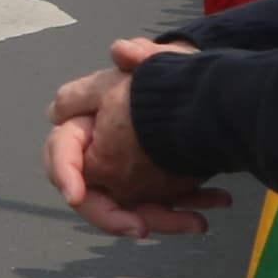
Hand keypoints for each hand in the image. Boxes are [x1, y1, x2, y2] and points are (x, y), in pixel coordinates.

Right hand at [44, 39, 228, 235]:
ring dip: (163, 217)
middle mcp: (99, 155)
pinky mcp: (154, 186)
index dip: (65, 173)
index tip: (74, 194)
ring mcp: (126, 174)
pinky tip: (217, 200)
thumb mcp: (153, 66)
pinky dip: (186, 208)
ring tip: (197, 221)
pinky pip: (161, 205)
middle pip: (94, 195)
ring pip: (131, 207)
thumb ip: (137, 57)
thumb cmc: (171, 79)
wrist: (211, 95)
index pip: (61, 154)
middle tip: (140, 227)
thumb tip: (121, 50)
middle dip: (115, 215)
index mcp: (85, 127)